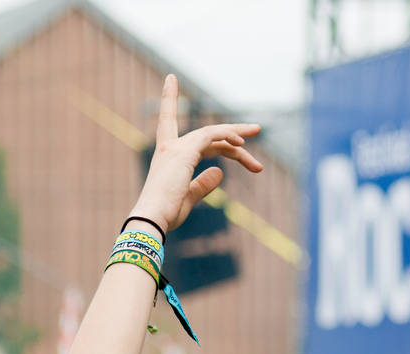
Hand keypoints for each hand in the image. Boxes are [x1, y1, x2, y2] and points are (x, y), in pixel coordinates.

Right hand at [130, 74, 262, 232]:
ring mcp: (176, 148)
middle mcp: (169, 148)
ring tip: (257, 132)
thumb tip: (219, 172)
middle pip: (206, 134)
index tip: (171, 78)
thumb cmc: (166, 213)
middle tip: (255, 130)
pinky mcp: (184, 152)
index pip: (169, 123)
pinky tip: (242, 145)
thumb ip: (204, 184)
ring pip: (212, 133)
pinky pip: (211, 136)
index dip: (170, 100)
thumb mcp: (189, 197)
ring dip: (237, 134)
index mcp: (168, 157)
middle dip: (231, 131)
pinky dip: (228, 137)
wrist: (152, 219)